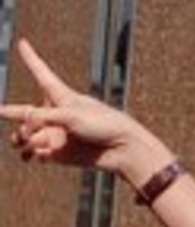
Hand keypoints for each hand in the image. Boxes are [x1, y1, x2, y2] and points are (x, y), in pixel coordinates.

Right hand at [1, 38, 168, 184]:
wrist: (123, 150)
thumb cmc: (103, 125)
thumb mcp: (71, 114)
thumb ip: (44, 117)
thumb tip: (25, 129)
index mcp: (61, 96)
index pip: (41, 74)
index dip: (31, 58)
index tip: (23, 43)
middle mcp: (56, 115)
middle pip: (27, 112)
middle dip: (13, 113)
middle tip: (1, 111)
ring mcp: (58, 134)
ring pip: (28, 135)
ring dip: (20, 138)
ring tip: (21, 142)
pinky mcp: (61, 154)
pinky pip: (38, 154)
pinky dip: (32, 154)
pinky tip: (31, 156)